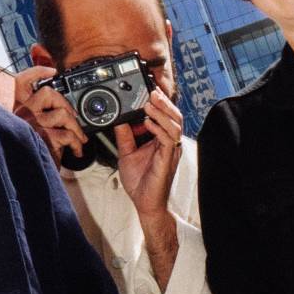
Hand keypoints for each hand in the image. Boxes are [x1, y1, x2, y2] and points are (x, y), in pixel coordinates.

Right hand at [11, 65, 88, 163]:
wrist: (27, 178)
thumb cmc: (31, 154)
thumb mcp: (31, 132)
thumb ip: (40, 118)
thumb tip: (63, 111)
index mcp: (17, 110)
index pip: (21, 81)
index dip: (36, 72)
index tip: (51, 69)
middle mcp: (21, 114)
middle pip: (47, 93)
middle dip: (66, 105)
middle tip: (73, 119)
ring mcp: (31, 125)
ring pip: (62, 114)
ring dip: (76, 128)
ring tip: (78, 139)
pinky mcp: (43, 138)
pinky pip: (67, 135)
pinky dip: (77, 144)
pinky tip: (76, 151)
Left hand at [114, 83, 182, 221]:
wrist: (145, 203)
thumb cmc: (140, 182)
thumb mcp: (126, 153)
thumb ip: (124, 136)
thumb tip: (118, 119)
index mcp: (161, 140)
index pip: (165, 116)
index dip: (160, 102)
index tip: (149, 90)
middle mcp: (168, 143)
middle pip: (174, 116)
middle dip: (164, 102)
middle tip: (152, 91)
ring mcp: (170, 151)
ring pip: (174, 125)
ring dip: (162, 112)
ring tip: (150, 103)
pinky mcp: (167, 159)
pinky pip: (167, 139)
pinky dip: (158, 128)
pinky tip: (148, 122)